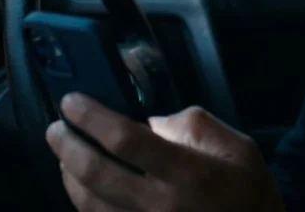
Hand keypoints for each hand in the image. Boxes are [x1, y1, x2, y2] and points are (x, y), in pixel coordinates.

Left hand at [45, 93, 285, 211]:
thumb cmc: (249, 192)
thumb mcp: (238, 147)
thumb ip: (193, 125)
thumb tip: (151, 122)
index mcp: (187, 173)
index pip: (125, 139)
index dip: (91, 117)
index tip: (72, 102)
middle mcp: (161, 206)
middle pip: (95, 174)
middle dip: (66, 146)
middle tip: (55, 127)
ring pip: (89, 205)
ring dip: (68, 175)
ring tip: (63, 153)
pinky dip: (83, 203)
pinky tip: (80, 185)